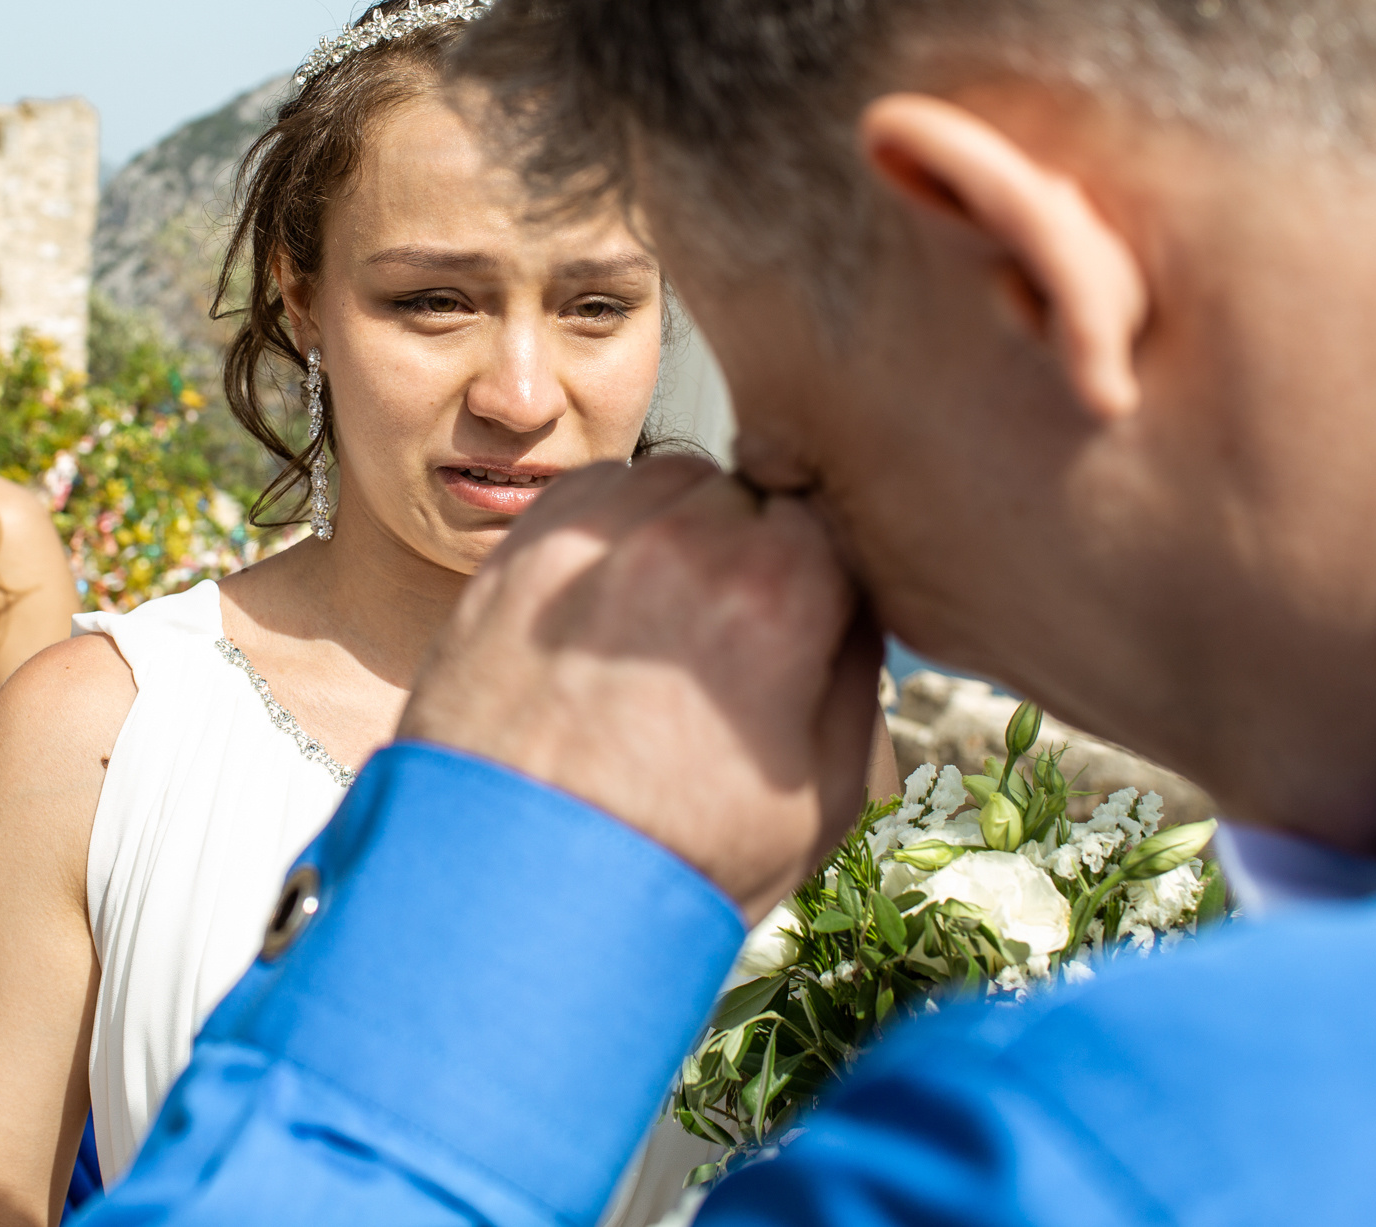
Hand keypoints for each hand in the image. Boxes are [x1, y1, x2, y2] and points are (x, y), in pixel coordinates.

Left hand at [398, 455, 880, 916]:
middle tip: (723, 640)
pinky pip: (590, 496)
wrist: (517, 893)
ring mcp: (591, 540)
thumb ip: (858, 670)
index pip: (829, 519)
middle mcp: (682, 543)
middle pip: (748, 496)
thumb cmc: (675, 859)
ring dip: (677, 531)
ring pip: (668, 482)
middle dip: (748, 551)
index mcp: (777, 593)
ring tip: (661, 624)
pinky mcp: (519, 550)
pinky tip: (606, 608)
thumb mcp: (827, 794)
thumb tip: (858, 597)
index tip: (796, 624)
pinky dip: (607, 533)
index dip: (819, 575)